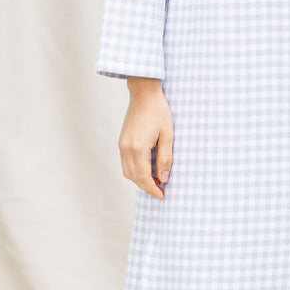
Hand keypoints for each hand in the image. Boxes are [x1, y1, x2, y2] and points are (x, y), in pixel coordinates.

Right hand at [119, 79, 173, 198]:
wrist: (144, 93)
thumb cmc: (158, 111)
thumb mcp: (168, 135)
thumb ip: (165, 158)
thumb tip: (163, 177)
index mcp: (138, 148)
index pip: (143, 177)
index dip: (152, 189)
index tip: (162, 196)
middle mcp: (126, 148)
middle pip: (134, 177)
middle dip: (146, 186)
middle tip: (161, 190)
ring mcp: (122, 145)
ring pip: (128, 171)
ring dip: (140, 179)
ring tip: (156, 180)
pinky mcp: (122, 141)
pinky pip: (126, 163)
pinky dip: (135, 170)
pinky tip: (147, 169)